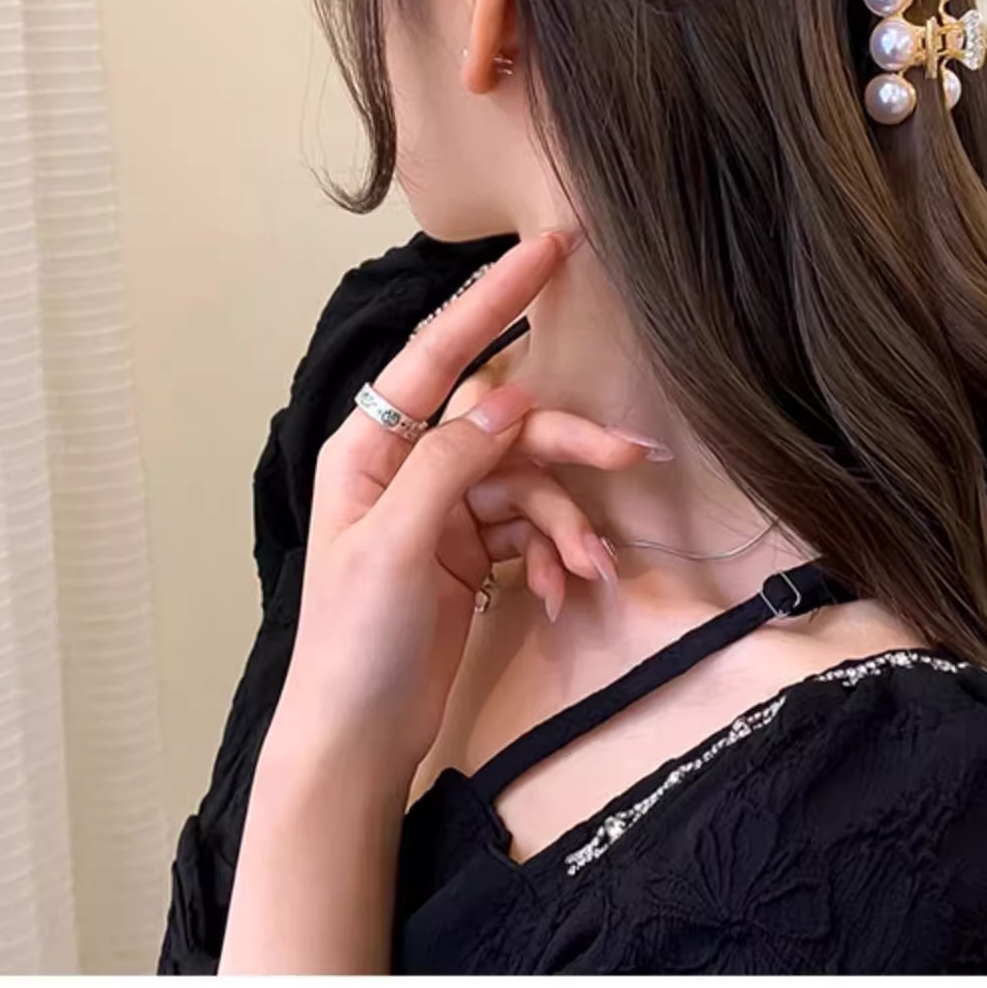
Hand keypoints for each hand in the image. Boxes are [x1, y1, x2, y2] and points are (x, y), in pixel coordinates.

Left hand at [266, 232, 660, 781]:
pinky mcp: (472, 551)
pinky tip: (562, 593)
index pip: (440, 354)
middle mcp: (411, 466)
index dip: (495, 299)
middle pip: (506, 425)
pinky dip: (553, 556)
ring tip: (592, 571)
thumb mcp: (394, 546)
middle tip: (632, 456)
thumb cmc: (354, 643)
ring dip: (567, 523)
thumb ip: (450, 463)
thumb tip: (509, 395)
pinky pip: (531, 530)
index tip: (551, 249)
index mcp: (373, 448)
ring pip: (529, 483)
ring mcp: (445, 510)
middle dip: (568, 445)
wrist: (356, 738)